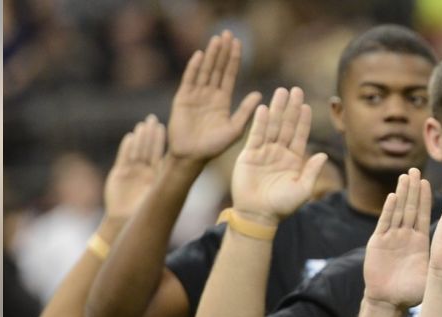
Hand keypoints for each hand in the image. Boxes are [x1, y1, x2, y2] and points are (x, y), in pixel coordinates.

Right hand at [104, 115, 165, 219]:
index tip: (163, 127)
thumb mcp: (159, 195)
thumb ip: (167, 182)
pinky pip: (123, 158)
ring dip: (139, 138)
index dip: (159, 141)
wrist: (125, 221)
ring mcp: (131, 171)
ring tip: (142, 125)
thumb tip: (186, 168)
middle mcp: (144, 171)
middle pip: (147, 149)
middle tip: (153, 119)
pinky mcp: (118, 173)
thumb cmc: (144, 211)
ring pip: (136, 151)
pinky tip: (130, 137)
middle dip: (149, 134)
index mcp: (156, 176)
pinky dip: (126, 148)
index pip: (158, 154)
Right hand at [167, 31, 260, 162]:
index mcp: (222, 101)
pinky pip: (189, 79)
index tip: (238, 43)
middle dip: (222, 51)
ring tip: (216, 39)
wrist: (192, 157)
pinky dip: (194, 67)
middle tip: (227, 33)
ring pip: (205, 70)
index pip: (229, 74)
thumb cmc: (214, 147)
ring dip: (211, 55)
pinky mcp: (182, 98)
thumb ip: (245, 111)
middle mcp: (209, 95)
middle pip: (217, 68)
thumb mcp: (235, 129)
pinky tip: (200, 55)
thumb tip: (259, 94)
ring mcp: (195, 95)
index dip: (233, 59)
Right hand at [231, 86, 327, 226]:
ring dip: (277, 109)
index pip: (300, 135)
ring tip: (281, 92)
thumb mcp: (302, 189)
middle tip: (296, 90)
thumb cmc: (282, 206)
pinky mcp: (250, 154)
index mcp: (294, 160)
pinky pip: (256, 134)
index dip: (304, 120)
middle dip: (292, 108)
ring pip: (272, 126)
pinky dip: (260, 121)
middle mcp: (280, 153)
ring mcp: (264, 152)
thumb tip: (324, 155)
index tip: (307, 105)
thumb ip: (311, 171)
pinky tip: (264, 108)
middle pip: (287, 126)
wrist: (258, 215)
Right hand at [363, 168, 430, 308]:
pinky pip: (385, 224)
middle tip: (416, 170)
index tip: (429, 182)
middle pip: (410, 208)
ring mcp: (392, 238)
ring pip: (398, 211)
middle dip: (413, 189)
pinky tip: (393, 197)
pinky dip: (389, 211)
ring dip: (402, 194)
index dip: (426, 198)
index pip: (424, 214)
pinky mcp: (379, 243)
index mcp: (420, 241)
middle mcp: (405, 236)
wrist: (389, 303)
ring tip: (406, 176)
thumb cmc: (411, 293)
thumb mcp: (433, 273)